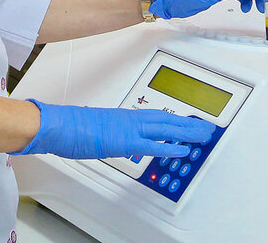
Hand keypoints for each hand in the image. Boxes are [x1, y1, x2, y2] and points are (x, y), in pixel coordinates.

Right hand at [14, 100, 214, 159]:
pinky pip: (154, 145)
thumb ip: (111, 134)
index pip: (156, 117)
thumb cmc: (72, 127)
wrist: (61, 125)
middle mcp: (130, 119)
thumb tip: (115, 139)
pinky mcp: (126, 140)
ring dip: (187, 132)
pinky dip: (171, 147)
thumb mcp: (97, 130)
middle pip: (167, 121)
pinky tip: (184, 150)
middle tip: (206, 129)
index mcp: (124, 116)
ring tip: (203, 136)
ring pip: (166, 129)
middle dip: (188, 125)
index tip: (188, 124)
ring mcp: (130, 129)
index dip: (174, 121)